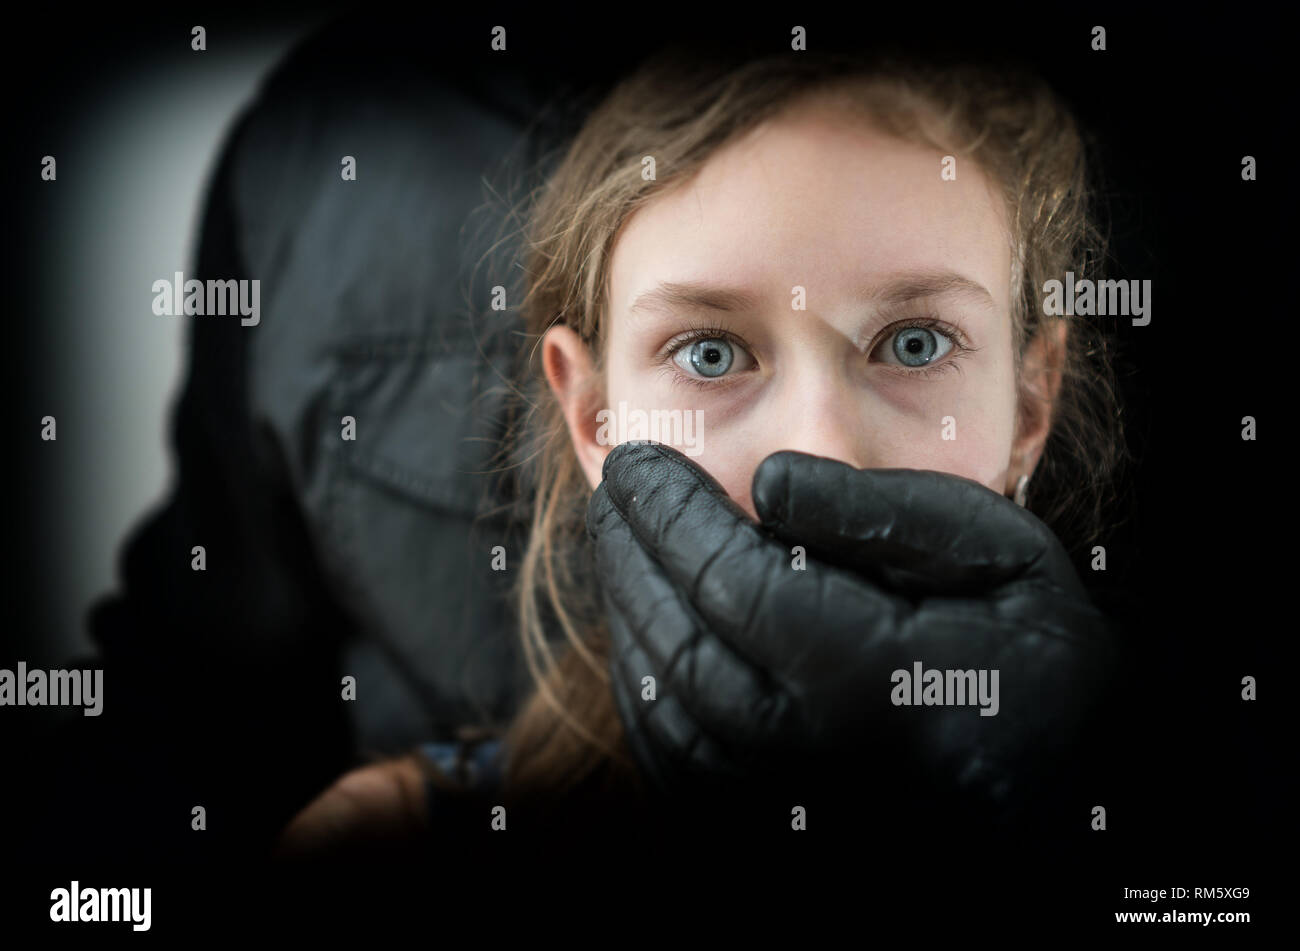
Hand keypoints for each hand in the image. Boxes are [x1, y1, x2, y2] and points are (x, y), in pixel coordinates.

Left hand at [586, 442, 1118, 823]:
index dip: (669, 511)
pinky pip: (674, 759)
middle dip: (631, 552)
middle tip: (617, 490)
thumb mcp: (1003, 557)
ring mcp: (783, 803)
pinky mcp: (772, 825)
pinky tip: (649, 631)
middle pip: (675, 640)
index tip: (638, 459)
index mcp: (868, 681)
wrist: (1063, 788)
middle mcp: (809, 756)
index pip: (727, 578)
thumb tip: (766, 484)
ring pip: (661, 706)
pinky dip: (644, 687)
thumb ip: (886, 514)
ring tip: (625, 546)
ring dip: (629, 612)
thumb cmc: (1043, 664)